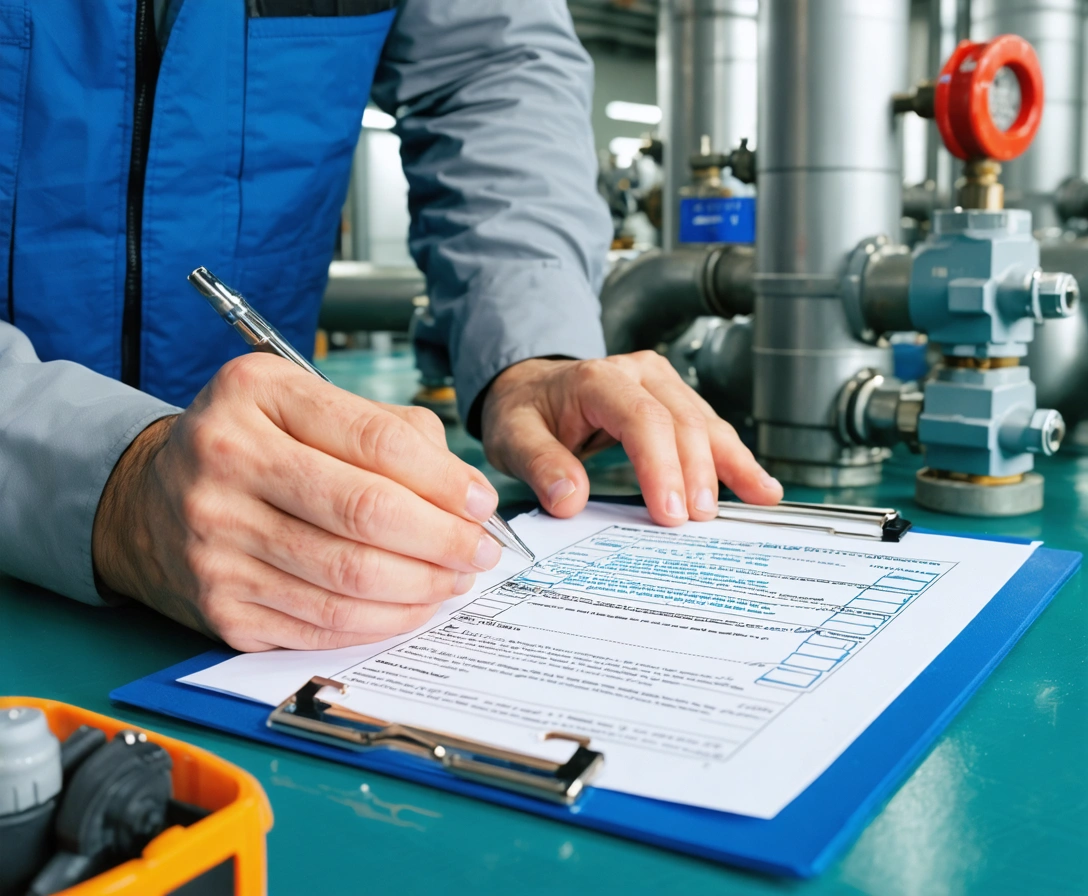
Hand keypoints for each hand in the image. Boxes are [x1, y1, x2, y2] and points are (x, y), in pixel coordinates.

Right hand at [92, 354, 503, 651]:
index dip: (445, 480)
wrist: (155, 499)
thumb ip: (392, 432)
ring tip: (452, 579)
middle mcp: (225, 462)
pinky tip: (410, 606)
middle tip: (478, 551)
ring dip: (421, 587)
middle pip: (365, 513)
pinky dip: (382, 621)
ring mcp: (215, 539)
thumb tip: (465, 495)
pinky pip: (322, 625)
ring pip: (348, 579)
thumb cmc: (255, 444)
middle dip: (442, 540)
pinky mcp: (221, 604)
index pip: (377, 441)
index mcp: (255, 394)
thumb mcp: (310, 404)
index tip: (480, 503)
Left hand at [481, 352, 782, 524]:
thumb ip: (539, 465)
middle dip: (697, 473)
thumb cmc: (523, 412)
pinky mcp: (676, 401)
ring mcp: (662, 384)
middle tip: (699, 522)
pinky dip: (735, 460)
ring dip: (731, 465)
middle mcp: (637, 373)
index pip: (641, 419)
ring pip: (707, 424)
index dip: (661, 467)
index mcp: (597, 379)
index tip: (670, 513)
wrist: (530, 390)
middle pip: (682, 421)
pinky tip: (761, 486)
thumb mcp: (511, 437)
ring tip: (757, 500)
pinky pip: (711, 431)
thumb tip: (569, 500)